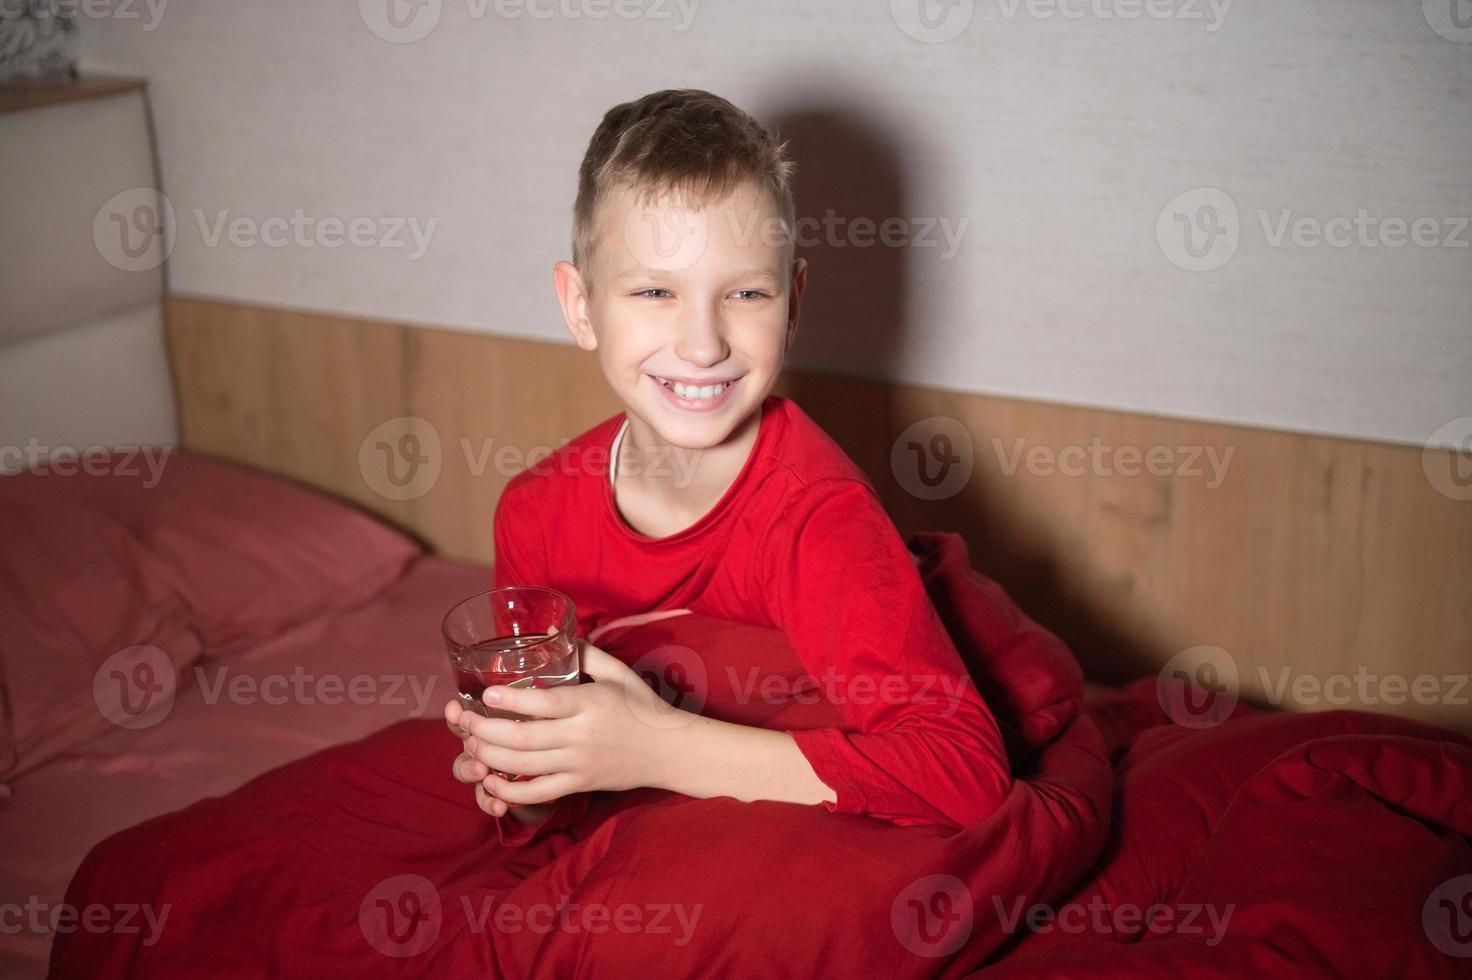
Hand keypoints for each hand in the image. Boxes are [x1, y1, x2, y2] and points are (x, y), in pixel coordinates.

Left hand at [453, 640, 687, 805]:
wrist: (669, 749)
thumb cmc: (642, 706)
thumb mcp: (619, 672)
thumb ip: (585, 652)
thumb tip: (552, 631)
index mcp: (590, 704)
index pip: (543, 704)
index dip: (511, 701)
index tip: (486, 694)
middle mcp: (582, 736)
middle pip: (523, 739)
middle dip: (485, 731)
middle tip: (463, 721)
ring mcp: (579, 764)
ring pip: (524, 766)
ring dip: (489, 757)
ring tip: (470, 744)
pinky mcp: (579, 784)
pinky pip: (538, 793)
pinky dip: (510, 791)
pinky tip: (490, 781)